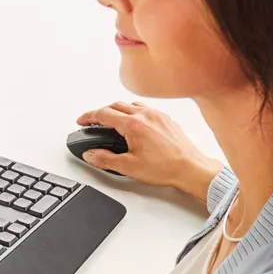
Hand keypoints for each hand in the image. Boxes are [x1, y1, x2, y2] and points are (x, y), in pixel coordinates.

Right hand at [75, 101, 220, 200]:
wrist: (190, 168)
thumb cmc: (166, 167)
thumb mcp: (129, 167)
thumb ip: (105, 159)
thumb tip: (91, 154)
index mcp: (133, 124)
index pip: (104, 114)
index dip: (89, 117)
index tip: (82, 121)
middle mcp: (145, 115)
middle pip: (115, 105)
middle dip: (101, 112)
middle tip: (92, 121)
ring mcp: (157, 115)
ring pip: (131, 104)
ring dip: (117, 109)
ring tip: (111, 120)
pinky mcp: (166, 119)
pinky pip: (145, 108)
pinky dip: (133, 111)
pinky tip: (134, 121)